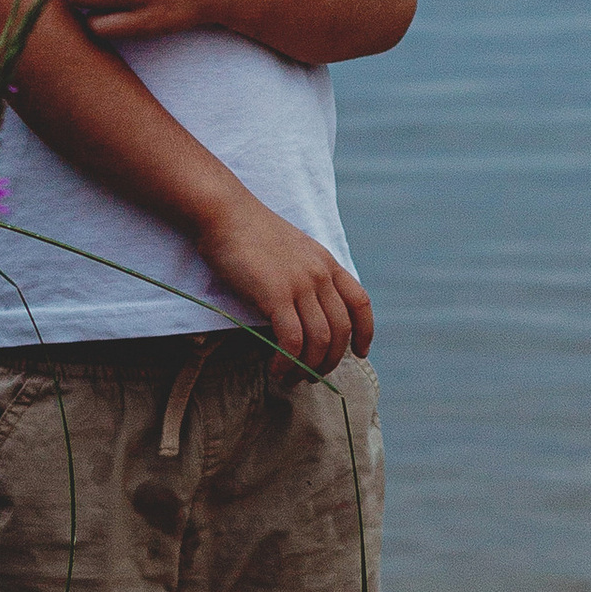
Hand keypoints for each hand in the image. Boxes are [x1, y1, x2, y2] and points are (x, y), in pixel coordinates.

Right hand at [195, 191, 373, 372]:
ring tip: (293, 378)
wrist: (225, 213)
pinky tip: (276, 368)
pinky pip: (292, 341)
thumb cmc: (249, 233)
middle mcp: (320, 275)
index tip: (359, 353)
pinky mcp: (276, 295)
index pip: (360, 303)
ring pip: (320, 340)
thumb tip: (305, 312)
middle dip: (331, 360)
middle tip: (313, 376)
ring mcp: (301, 284)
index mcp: (327, 263)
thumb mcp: (292, 250)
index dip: (365, 332)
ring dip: (309, 367)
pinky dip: (287, 362)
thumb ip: (305, 275)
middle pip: (342, 330)